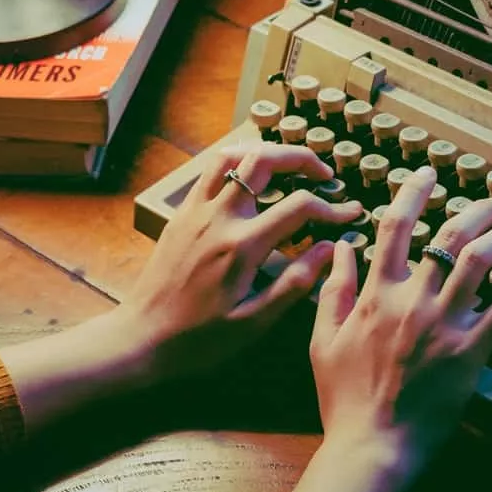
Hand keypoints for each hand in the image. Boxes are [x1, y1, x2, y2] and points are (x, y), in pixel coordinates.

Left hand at [119, 143, 362, 382]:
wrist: (141, 338)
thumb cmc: (199, 339)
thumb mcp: (254, 323)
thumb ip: (295, 283)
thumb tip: (328, 249)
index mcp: (242, 246)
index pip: (299, 207)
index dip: (332, 208)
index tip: (351, 214)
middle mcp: (218, 218)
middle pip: (264, 160)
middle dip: (301, 158)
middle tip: (324, 175)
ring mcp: (195, 211)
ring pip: (232, 155)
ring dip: (265, 152)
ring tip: (289, 166)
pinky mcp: (181, 214)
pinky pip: (210, 171)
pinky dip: (236, 163)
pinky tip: (251, 180)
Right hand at [309, 165, 491, 471]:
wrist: (371, 446)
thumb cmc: (344, 398)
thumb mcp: (323, 339)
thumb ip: (333, 289)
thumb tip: (341, 247)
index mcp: (376, 294)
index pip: (395, 227)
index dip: (413, 193)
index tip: (428, 174)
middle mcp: (412, 300)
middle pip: (448, 236)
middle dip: (475, 210)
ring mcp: (445, 324)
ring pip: (480, 261)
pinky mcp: (472, 351)